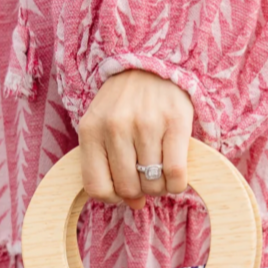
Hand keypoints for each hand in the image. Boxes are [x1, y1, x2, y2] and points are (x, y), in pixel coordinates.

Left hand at [78, 69, 193, 209]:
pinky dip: (177, 183)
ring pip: (153, 183)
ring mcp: (146, 123)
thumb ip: (109, 165)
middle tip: (146, 177)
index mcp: (90, 130)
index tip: (123, 189)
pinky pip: (176, 173)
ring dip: (159, 187)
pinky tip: (176, 175)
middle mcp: (115, 127)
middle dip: (139, 191)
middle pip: (127, 188)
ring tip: (160, 172)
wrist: (151, 63)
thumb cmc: (124, 104)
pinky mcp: (176, 121)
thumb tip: (135, 204)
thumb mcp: (103, 128)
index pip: (96, 188)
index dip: (113, 197)